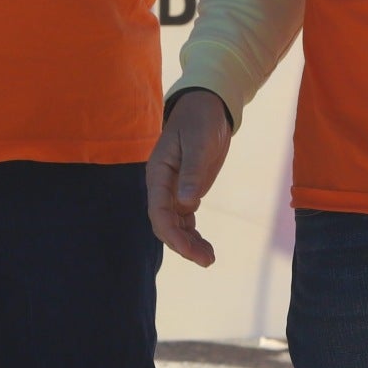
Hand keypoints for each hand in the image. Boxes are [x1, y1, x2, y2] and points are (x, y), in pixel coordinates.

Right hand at [146, 89, 231, 266]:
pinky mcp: (186, 191)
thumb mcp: (198, 142)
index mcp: (158, 173)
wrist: (207, 106)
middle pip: (165, 223)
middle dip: (182, 244)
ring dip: (189, 243)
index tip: (190, 250)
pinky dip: (193, 234)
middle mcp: (162, 186)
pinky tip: (205, 247)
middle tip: (207, 260)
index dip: (172, 233)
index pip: (159, 212)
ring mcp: (173, 190)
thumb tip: (187, 203)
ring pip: (175, 224)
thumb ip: (192, 171)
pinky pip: (185, 219)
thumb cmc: (199, 119)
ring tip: (209, 259)